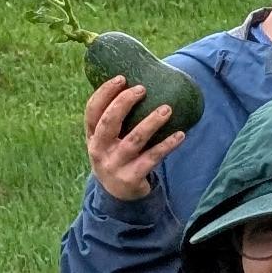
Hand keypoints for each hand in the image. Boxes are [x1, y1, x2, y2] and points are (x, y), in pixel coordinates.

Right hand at [84, 76, 184, 202]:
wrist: (117, 194)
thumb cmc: (116, 155)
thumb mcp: (107, 140)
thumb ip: (115, 119)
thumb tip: (136, 84)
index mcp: (92, 136)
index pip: (92, 111)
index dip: (104, 93)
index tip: (121, 78)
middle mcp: (99, 149)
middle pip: (108, 122)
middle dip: (123, 103)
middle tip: (142, 89)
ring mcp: (114, 164)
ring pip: (134, 140)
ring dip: (151, 122)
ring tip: (167, 109)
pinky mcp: (131, 177)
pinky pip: (152, 158)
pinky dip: (167, 145)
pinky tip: (180, 135)